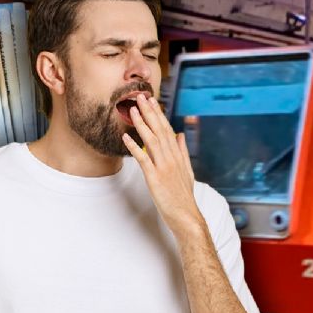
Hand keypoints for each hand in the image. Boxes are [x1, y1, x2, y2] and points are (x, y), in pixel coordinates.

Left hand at [121, 94, 204, 240]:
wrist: (187, 215)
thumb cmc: (184, 196)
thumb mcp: (187, 170)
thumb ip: (183, 151)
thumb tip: (180, 134)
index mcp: (178, 155)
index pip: (167, 129)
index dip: (158, 114)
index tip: (152, 101)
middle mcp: (172, 158)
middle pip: (159, 130)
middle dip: (149, 112)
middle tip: (140, 96)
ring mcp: (164, 167)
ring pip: (151, 140)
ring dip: (141, 124)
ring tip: (132, 110)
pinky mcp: (155, 178)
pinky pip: (143, 159)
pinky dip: (134, 147)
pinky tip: (125, 137)